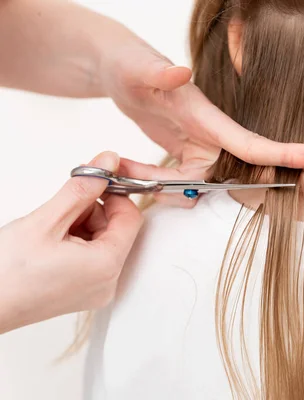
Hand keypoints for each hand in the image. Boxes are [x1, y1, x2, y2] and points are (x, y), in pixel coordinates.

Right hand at [0, 152, 142, 333]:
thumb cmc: (6, 273)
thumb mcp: (46, 221)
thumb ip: (82, 189)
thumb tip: (108, 162)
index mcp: (106, 266)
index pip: (130, 218)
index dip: (115, 194)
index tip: (96, 180)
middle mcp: (108, 283)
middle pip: (116, 230)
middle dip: (93, 210)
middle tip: (63, 204)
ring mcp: (95, 290)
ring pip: (102, 241)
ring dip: (81, 224)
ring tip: (48, 227)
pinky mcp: (81, 293)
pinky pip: (91, 257)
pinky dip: (75, 241)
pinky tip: (49, 241)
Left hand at [98, 40, 303, 205]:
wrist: (120, 74)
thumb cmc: (130, 64)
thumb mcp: (139, 68)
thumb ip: (158, 73)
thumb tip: (180, 72)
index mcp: (210, 118)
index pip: (253, 143)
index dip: (288, 154)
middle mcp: (213, 138)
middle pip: (254, 172)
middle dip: (287, 186)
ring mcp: (201, 149)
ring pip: (208, 188)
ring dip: (173, 190)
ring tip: (127, 167)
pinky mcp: (188, 157)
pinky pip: (185, 185)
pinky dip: (162, 186)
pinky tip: (134, 170)